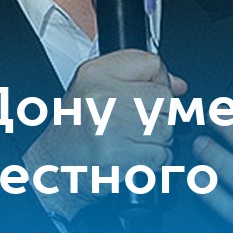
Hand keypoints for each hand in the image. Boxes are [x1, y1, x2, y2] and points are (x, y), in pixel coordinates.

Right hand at [22, 49, 187, 219]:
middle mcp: (100, 96)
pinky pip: (160, 155)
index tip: (145, 96)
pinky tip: (132, 158)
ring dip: (157, 141)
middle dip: (158, 116)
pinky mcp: (117, 155)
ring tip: (131, 142)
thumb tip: (178, 85)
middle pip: (164, 99)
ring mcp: (108, 126)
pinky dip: (154, 161)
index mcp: (94, 73)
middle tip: (134, 126)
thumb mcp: (97, 90)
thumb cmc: (76, 132)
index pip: (152, 64)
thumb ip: (140, 78)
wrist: (53, 168)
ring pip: (166, 128)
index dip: (156, 82)